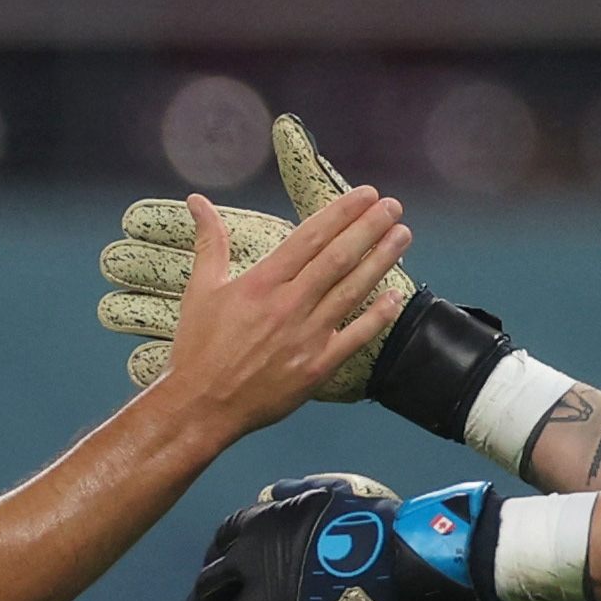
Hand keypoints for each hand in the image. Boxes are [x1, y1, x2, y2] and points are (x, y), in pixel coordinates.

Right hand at [154, 187, 410, 442]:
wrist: (201, 406)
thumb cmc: (198, 348)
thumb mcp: (200, 289)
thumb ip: (210, 242)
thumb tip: (197, 200)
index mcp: (261, 283)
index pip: (310, 237)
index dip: (341, 213)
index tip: (365, 194)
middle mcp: (289, 305)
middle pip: (339, 258)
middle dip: (369, 228)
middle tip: (393, 206)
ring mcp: (307, 337)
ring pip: (352, 291)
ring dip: (381, 261)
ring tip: (402, 236)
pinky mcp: (317, 367)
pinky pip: (355, 337)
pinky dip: (378, 316)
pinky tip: (396, 296)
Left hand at [184, 473, 497, 600]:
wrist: (396, 555)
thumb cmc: (370, 520)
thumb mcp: (324, 492)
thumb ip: (293, 495)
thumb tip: (272, 494)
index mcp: (256, 526)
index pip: (218, 546)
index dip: (212, 564)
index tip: (218, 578)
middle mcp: (248, 567)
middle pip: (204, 596)